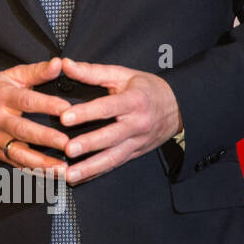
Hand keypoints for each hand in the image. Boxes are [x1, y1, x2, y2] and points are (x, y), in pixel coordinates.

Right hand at [0, 58, 70, 171]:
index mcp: (3, 96)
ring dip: (43, 163)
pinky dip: (36, 172)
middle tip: (68, 144)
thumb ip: (38, 71)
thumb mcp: (13, 76)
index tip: (67, 109)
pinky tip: (53, 176)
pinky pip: (18, 165)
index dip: (46, 105)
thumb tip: (59, 63)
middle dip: (46, 138)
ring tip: (64, 168)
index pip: (26, 100)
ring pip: (20, 154)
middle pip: (23, 130)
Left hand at [57, 57, 182, 183]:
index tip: (65, 117)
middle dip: (89, 144)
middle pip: (111, 136)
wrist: (178, 108)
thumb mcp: (122, 74)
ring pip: (113, 157)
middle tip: (68, 149)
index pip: (107, 108)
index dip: (86, 113)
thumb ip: (92, 71)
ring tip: (70, 174)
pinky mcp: (135, 153)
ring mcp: (137, 142)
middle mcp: (137, 124)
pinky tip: (81, 179)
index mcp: (134, 101)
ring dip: (90, 168)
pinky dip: (96, 173)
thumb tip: (66, 65)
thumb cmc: (146, 89)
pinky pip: (115, 165)